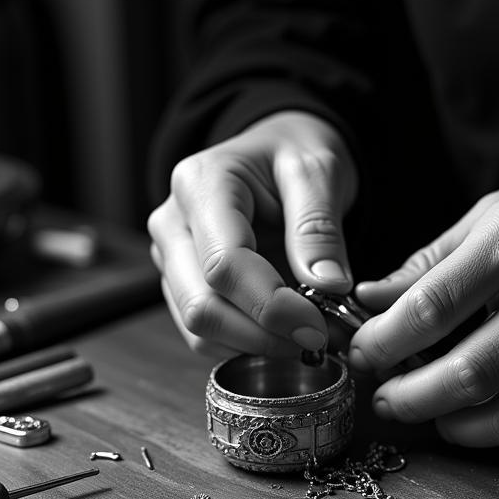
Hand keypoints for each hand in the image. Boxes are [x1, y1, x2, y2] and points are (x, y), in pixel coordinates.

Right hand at [148, 111, 356, 356]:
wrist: (274, 151)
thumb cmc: (292, 154)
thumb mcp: (318, 171)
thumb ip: (318, 228)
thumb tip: (328, 287)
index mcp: (201, 185)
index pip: (223, 265)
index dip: (271, 307)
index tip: (317, 327)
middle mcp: (172, 224)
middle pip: (201, 307)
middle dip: (262, 337)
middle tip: (317, 341)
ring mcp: (170, 258)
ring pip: (199, 330)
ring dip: (255, 347)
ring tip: (305, 337)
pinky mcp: (181, 285)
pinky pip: (206, 335)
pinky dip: (247, 345)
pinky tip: (284, 333)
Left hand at [348, 155, 498, 447]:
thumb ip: (432, 261)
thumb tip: (371, 300)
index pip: (430, 308)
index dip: (383, 343)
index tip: (362, 355)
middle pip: (465, 375)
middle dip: (409, 400)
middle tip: (387, 401)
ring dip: (456, 427)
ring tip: (433, 414)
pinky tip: (487, 414)